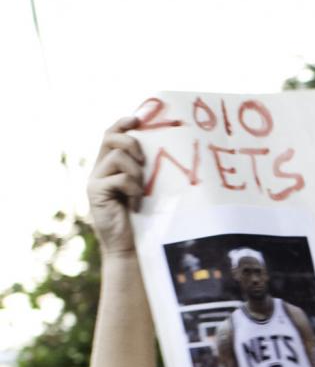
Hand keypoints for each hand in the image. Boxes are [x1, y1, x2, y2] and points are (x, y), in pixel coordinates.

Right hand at [87, 116, 144, 256]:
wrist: (129, 248)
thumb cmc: (144, 221)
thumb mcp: (146, 190)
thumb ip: (146, 172)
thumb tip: (167, 151)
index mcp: (110, 165)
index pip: (111, 133)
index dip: (122, 122)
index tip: (139, 118)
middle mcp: (98, 169)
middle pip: (110, 137)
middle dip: (132, 142)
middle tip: (143, 160)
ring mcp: (94, 180)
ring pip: (118, 157)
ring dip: (137, 172)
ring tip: (141, 191)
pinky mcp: (95, 192)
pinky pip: (119, 178)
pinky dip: (133, 189)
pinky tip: (135, 204)